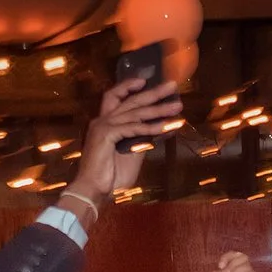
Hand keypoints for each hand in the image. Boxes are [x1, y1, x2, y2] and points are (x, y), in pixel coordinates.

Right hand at [70, 78, 182, 205]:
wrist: (94, 190)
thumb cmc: (110, 177)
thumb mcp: (131, 155)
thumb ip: (140, 140)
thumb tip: (157, 131)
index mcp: (105, 123)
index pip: (116, 97)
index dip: (129, 86)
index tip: (145, 81)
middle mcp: (102, 120)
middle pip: (130, 100)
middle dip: (153, 92)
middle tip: (172, 86)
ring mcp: (103, 126)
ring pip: (136, 112)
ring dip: (159, 109)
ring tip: (176, 107)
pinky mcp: (106, 134)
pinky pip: (133, 128)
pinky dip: (151, 127)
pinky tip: (166, 126)